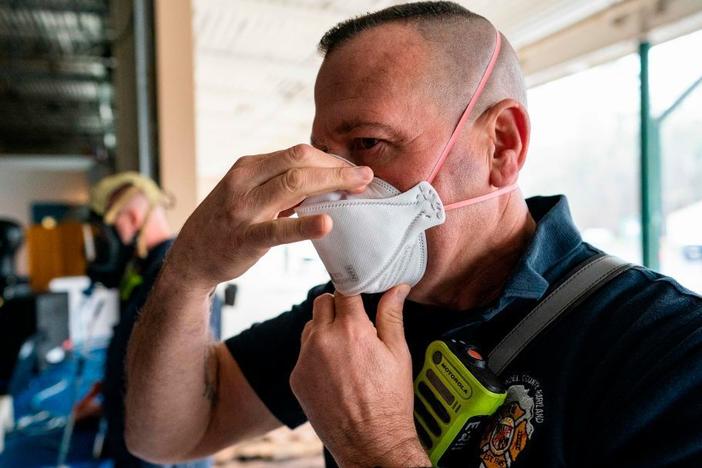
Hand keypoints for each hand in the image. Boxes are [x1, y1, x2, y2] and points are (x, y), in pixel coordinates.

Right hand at [165, 144, 372, 290]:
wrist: (191, 257)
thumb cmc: (227, 224)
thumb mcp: (248, 194)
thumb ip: (279, 185)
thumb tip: (323, 180)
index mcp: (248, 166)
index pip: (297, 153)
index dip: (331, 159)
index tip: (354, 170)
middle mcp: (244, 181)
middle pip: (299, 161)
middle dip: (337, 167)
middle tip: (366, 176)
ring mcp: (243, 209)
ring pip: (293, 185)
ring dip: (331, 183)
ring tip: (358, 190)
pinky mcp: (245, 238)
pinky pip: (278, 229)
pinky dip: (304, 225)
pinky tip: (326, 224)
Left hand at [290, 286, 429, 467]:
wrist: (370, 442)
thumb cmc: (389, 400)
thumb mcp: (398, 354)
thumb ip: (391, 316)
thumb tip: (396, 288)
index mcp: (351, 331)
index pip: (344, 290)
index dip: (353, 288)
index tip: (358, 292)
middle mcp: (323, 341)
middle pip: (322, 302)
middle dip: (337, 306)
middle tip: (354, 323)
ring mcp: (306, 360)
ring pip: (310, 327)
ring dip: (324, 329)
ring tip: (345, 351)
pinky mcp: (297, 377)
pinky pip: (303, 353)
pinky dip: (316, 355)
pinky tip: (334, 372)